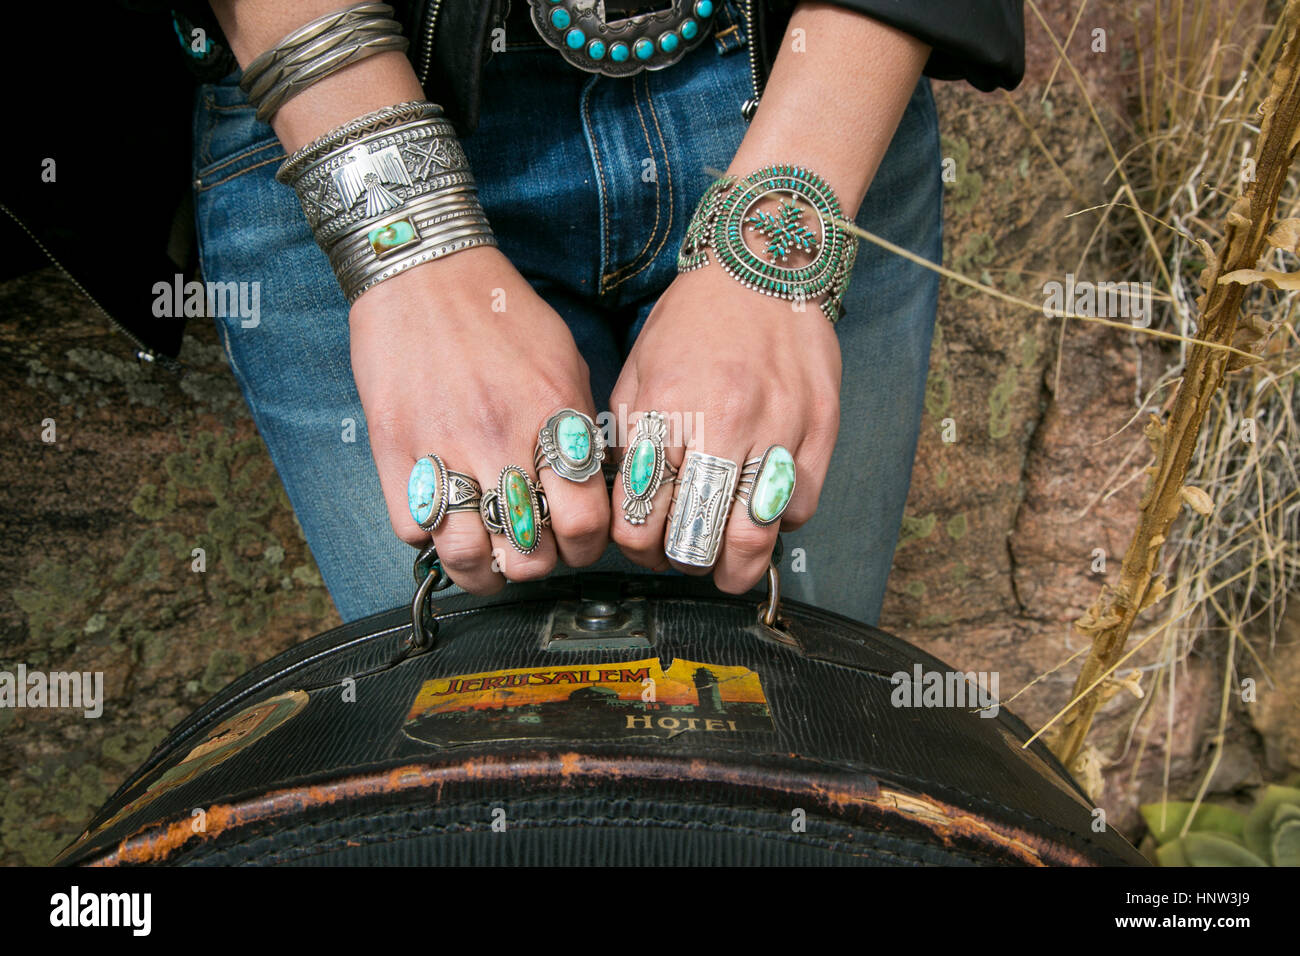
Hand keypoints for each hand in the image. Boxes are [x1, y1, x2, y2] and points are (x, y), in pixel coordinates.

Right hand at [350, 247, 608, 593]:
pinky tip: (443, 520)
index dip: (585, 547)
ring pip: (467, 557)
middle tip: (531, 549)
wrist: (422, 270)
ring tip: (487, 559)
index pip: (584, 522)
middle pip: (529, 553)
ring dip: (483, 571)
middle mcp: (500, 439)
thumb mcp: (564, 359)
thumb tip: (590, 482)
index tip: (575, 541)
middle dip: (537, 563)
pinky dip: (430, 537)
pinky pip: (413, 531)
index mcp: (552, 417)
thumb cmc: (498, 311)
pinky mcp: (393, 450)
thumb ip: (578, 425)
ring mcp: (442, 448)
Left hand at [609, 264, 841, 591]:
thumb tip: (630, 506)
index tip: (646, 545)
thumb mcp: (638, 375)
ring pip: (754, 538)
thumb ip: (631, 443)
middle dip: (686, 563)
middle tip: (686, 556)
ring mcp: (778, 427)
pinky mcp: (821, 427)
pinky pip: (800, 508)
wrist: (762, 267)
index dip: (638, 549)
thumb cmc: (692, 322)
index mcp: (665, 412)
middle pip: (697, 542)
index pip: (640, 521)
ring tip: (728, 562)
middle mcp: (722, 423)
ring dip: (736, 564)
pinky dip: (780, 522)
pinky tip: (763, 506)